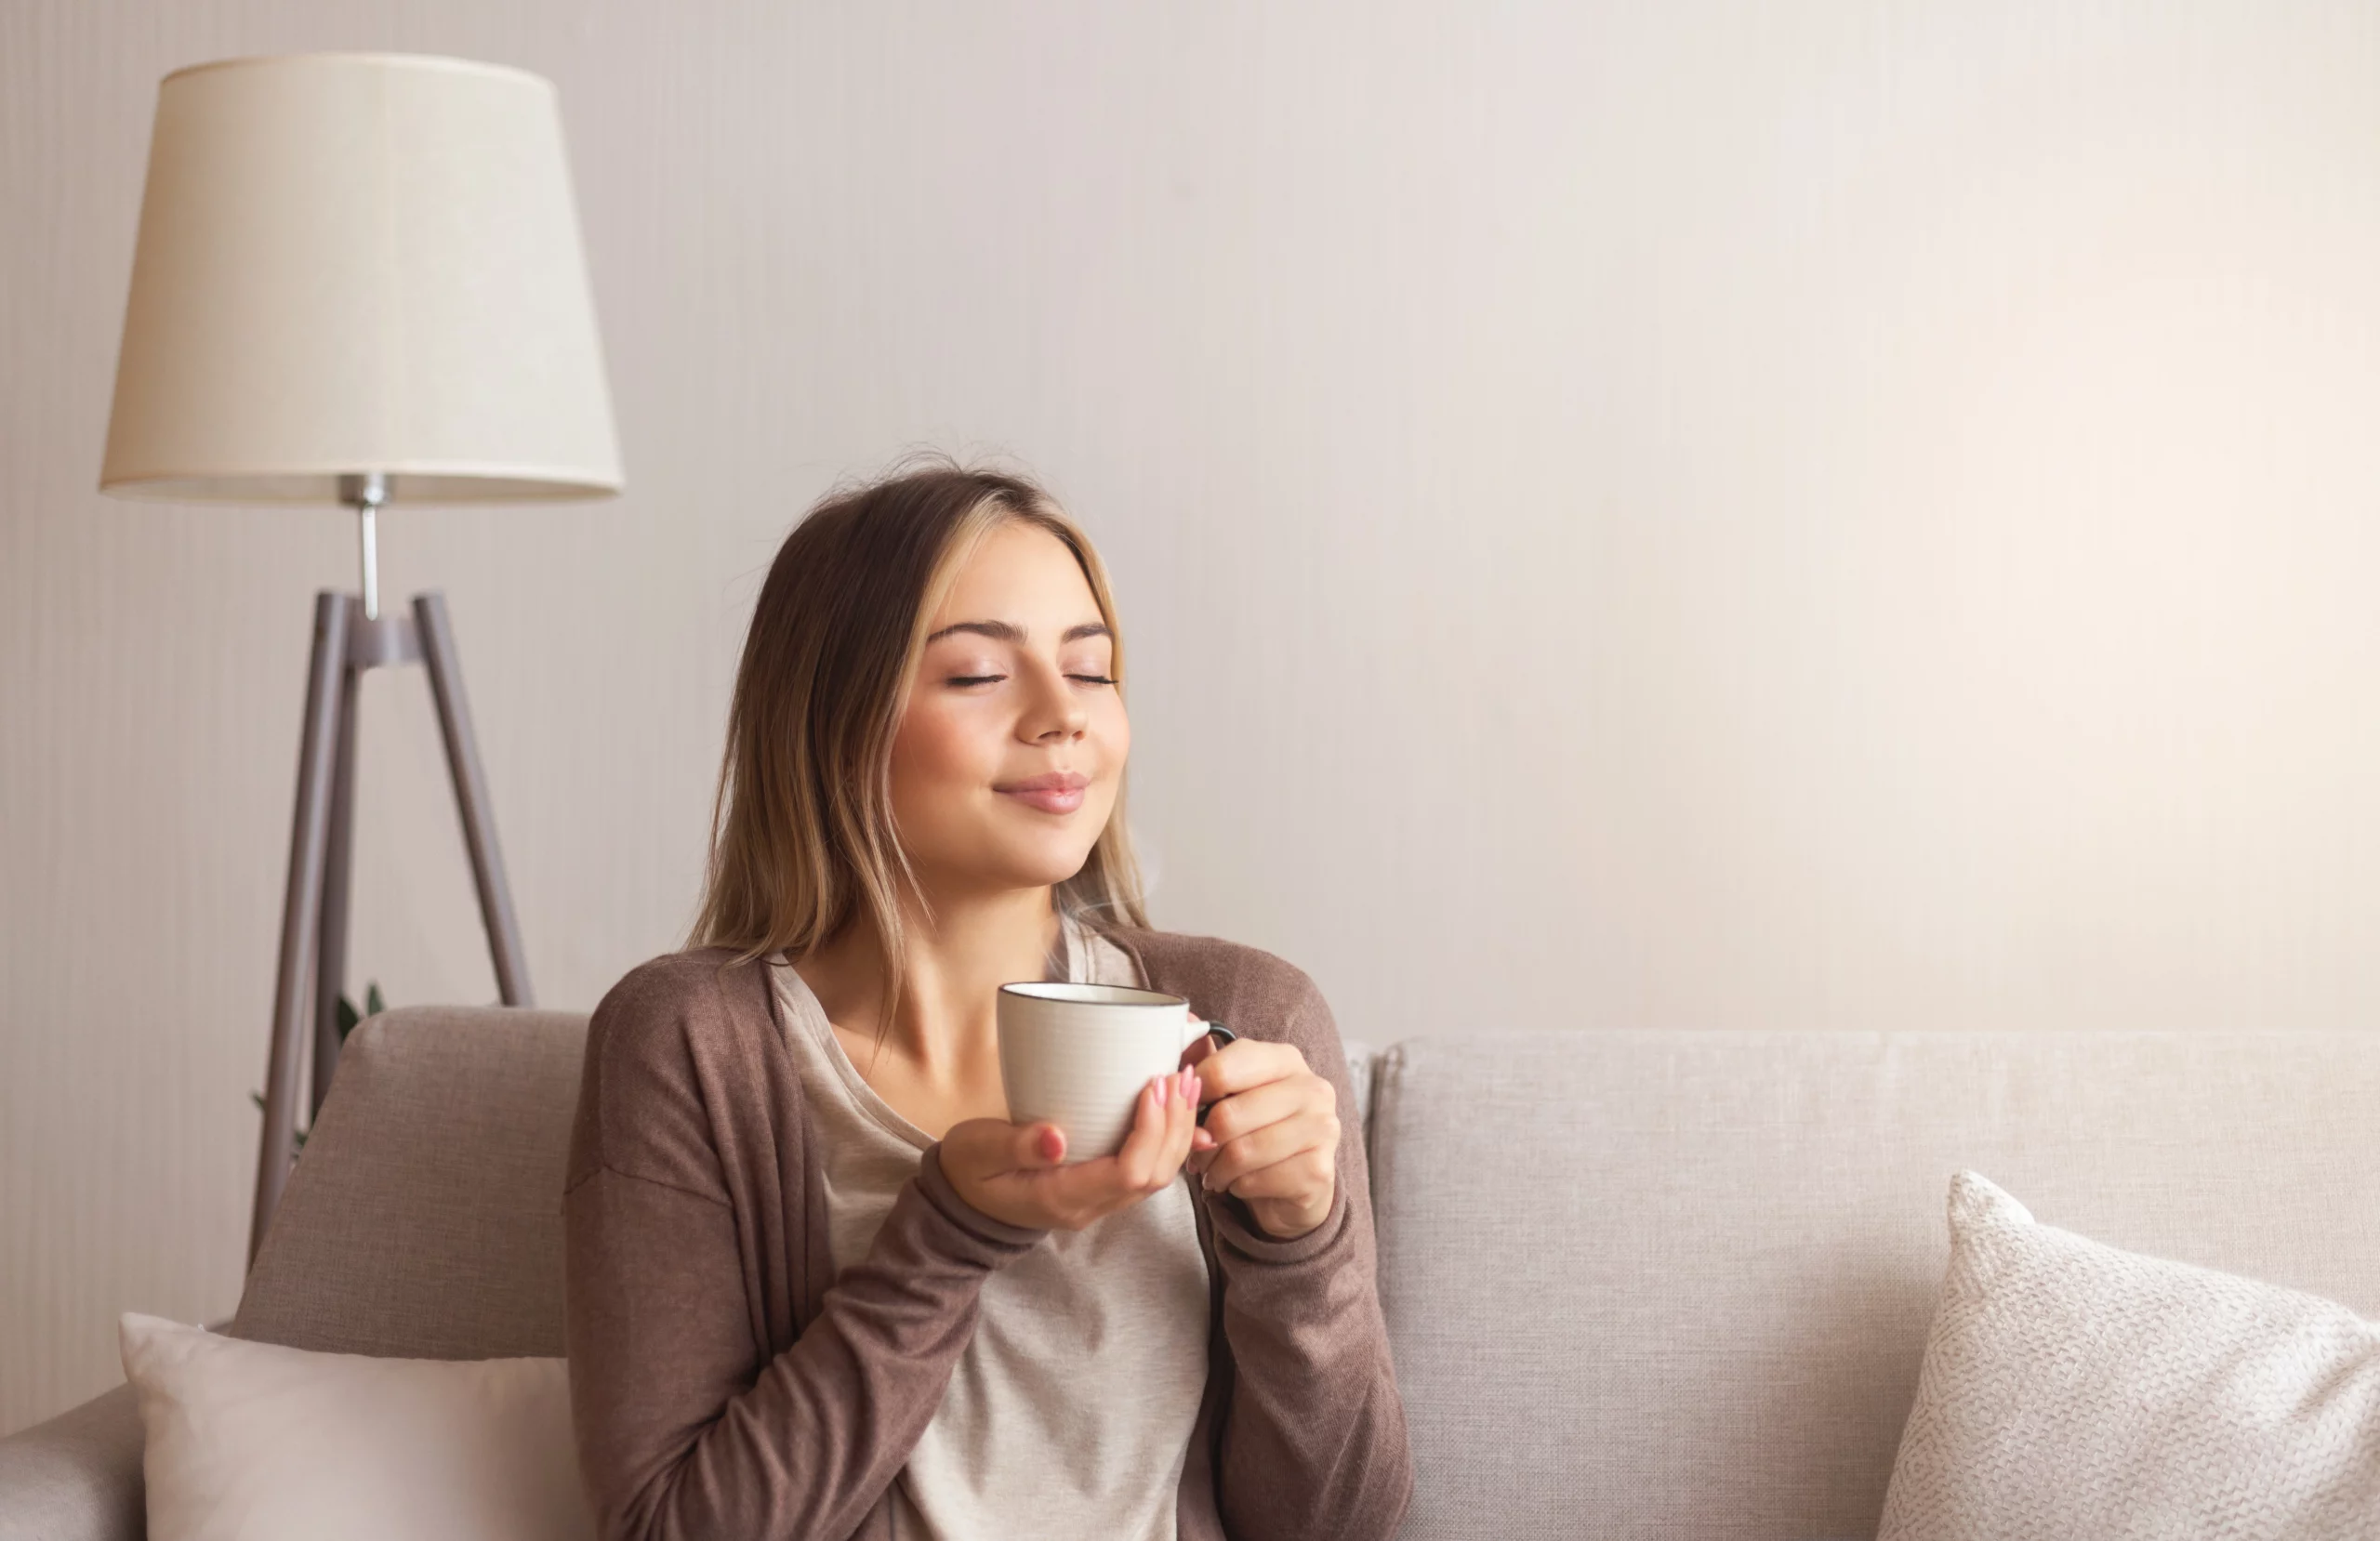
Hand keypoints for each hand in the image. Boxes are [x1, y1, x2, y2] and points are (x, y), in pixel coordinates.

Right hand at [938, 1067, 1202, 1231]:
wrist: (963, 1202)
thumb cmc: (969, 1169)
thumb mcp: (978, 1151)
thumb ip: (1015, 1145)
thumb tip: (1056, 1138)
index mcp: (1061, 1199)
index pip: (1127, 1173)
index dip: (1150, 1130)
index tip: (1153, 1084)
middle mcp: (1089, 1207)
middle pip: (1153, 1175)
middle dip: (1174, 1125)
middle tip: (1179, 1074)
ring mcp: (1099, 1202)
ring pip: (1157, 1176)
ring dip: (1177, 1130)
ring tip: (1184, 1083)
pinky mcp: (1102, 1189)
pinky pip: (1147, 1171)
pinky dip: (1167, 1138)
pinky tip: (1173, 1106)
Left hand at [1178, 1013, 1339, 1239]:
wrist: (1294, 1183)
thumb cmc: (1256, 1130)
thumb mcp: (1232, 1092)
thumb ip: (1207, 1060)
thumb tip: (1185, 1020)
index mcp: (1287, 1059)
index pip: (1224, 1068)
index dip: (1192, 1092)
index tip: (1183, 1108)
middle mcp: (1312, 1088)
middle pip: (1229, 1115)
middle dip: (1200, 1140)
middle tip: (1194, 1151)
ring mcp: (1322, 1129)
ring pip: (1241, 1152)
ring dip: (1215, 1168)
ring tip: (1212, 1170)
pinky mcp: (1319, 1170)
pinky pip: (1257, 1180)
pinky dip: (1237, 1187)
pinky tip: (1239, 1183)